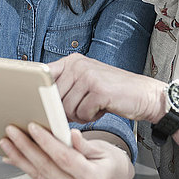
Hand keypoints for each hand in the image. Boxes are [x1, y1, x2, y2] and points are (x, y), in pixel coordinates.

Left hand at [0, 124, 134, 178]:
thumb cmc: (109, 164)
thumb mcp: (103, 151)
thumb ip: (85, 144)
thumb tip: (72, 134)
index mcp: (92, 178)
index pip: (64, 158)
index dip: (47, 141)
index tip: (33, 127)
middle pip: (46, 167)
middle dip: (26, 146)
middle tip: (12, 131)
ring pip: (37, 175)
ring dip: (19, 157)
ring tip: (7, 142)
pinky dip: (23, 167)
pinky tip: (13, 157)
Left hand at [48, 53, 164, 123]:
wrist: (143, 94)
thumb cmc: (112, 92)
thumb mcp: (86, 81)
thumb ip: (65, 86)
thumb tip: (41, 102)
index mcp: (73, 61)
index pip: (44, 74)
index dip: (39, 90)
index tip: (34, 99)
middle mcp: (78, 65)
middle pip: (54, 97)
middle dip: (65, 110)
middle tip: (82, 108)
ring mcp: (89, 76)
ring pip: (67, 108)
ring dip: (79, 115)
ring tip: (93, 107)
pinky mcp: (99, 90)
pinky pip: (82, 114)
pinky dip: (91, 118)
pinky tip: (102, 109)